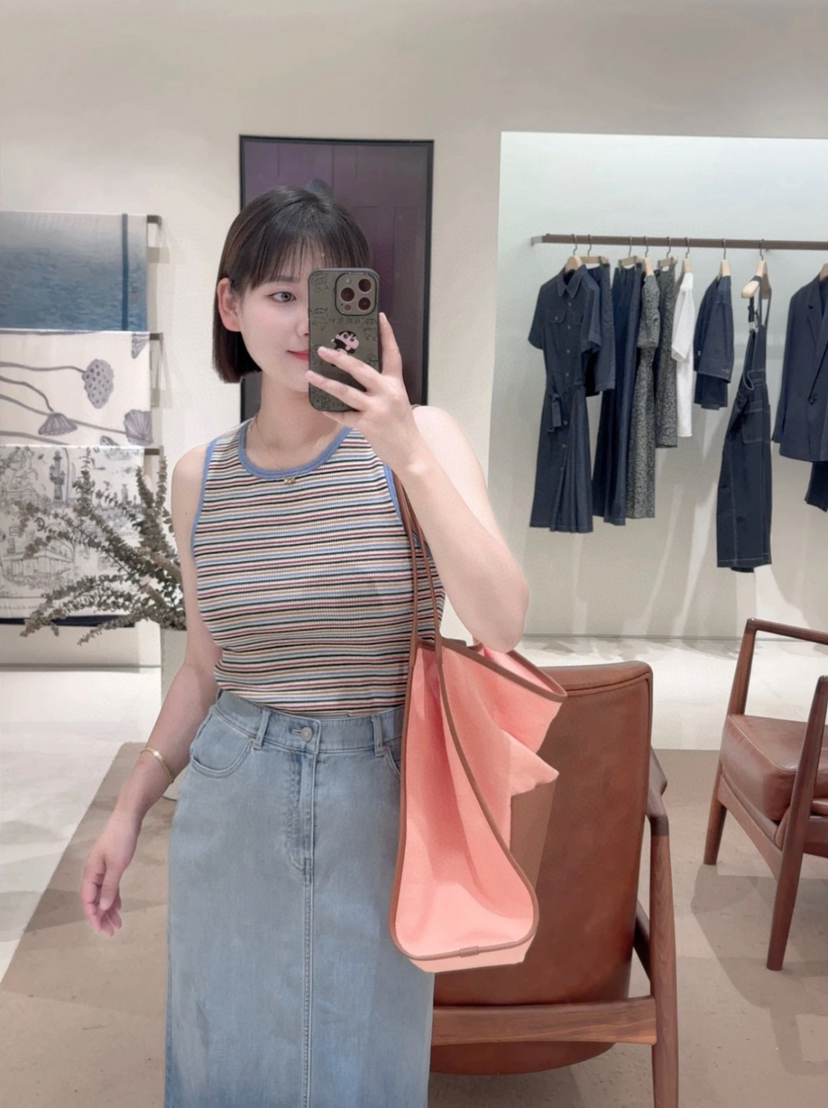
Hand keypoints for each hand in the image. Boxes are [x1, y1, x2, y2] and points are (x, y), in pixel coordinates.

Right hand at [80, 810, 140, 936]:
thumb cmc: (121, 841)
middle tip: (112, 932)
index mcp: (90, 873)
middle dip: (102, 916)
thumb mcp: (116, 866)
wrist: (128, 818)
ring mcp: (102, 869)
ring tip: (117, 924)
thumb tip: (101, 907)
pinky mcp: (112, 865)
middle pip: (95, 900)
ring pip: (103, 894)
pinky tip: (119, 907)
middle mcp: (93, 873)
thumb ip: (109, 887)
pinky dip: (113, 897)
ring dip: (109, 909)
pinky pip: (110, 887)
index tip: (101, 930)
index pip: (88, 900)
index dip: (93, 916)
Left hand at [306, 313, 427, 474]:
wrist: (410, 452)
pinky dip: (332, 412)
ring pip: (345, 391)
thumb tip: (358, 375)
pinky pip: (344, 416)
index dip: (386, 334)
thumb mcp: (397, 401)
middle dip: (339, 358)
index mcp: (396, 384)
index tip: (379, 316)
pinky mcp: (368, 424)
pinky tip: (322, 408)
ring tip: (309, 375)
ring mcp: (377, 408)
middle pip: (360, 369)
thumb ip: (381, 387)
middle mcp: (387, 392)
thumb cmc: (401, 426)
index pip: (392, 354)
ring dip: (325, 382)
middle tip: (322, 350)